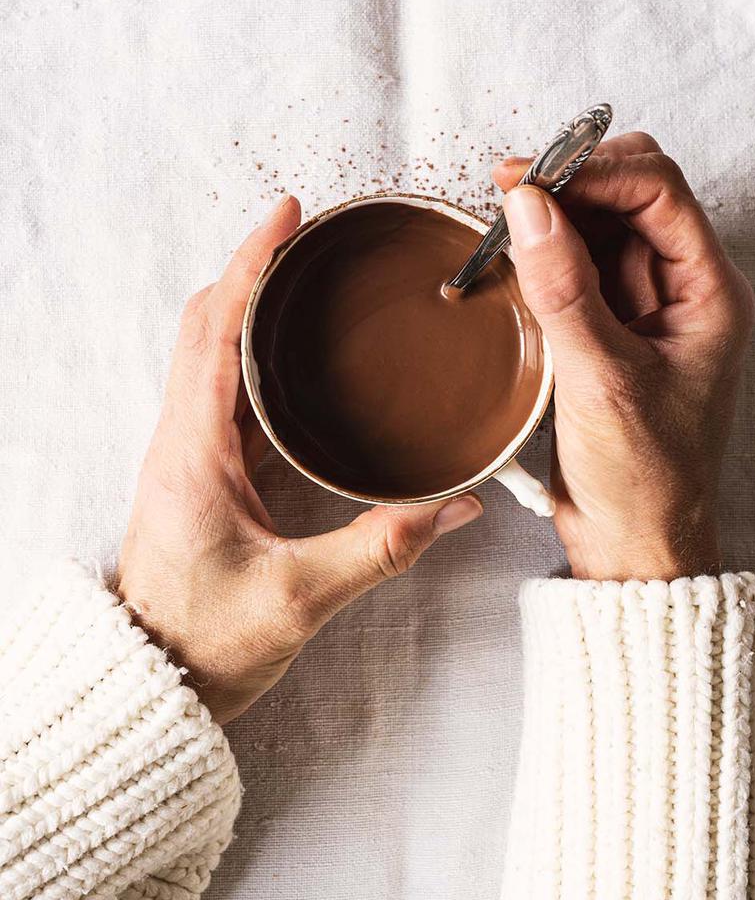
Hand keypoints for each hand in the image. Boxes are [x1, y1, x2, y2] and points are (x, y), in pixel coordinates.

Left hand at [116, 196, 481, 723]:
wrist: (153, 683)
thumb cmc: (207, 642)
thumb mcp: (299, 599)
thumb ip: (380, 549)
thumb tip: (456, 508)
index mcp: (195, 451)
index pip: (215, 330)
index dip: (249, 264)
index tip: (285, 215)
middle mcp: (182, 438)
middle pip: (205, 323)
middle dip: (251, 268)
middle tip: (306, 235)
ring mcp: (187, 453)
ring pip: (207, 351)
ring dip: (247, 304)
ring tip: (303, 277)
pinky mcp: (201, 471)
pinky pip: (221, 388)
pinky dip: (250, 350)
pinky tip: (292, 354)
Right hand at [495, 133, 754, 581]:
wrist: (633, 542)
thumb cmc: (644, 477)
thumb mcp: (601, 379)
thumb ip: (563, 287)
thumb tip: (528, 204)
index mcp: (710, 292)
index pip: (659, 191)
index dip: (595, 171)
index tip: (531, 176)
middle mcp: (682, 288)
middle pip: (632, 194)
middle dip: (572, 182)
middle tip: (508, 188)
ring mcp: (643, 305)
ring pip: (599, 225)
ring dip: (553, 214)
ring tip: (500, 219)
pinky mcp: (607, 325)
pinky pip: (575, 264)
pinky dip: (543, 251)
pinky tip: (511, 255)